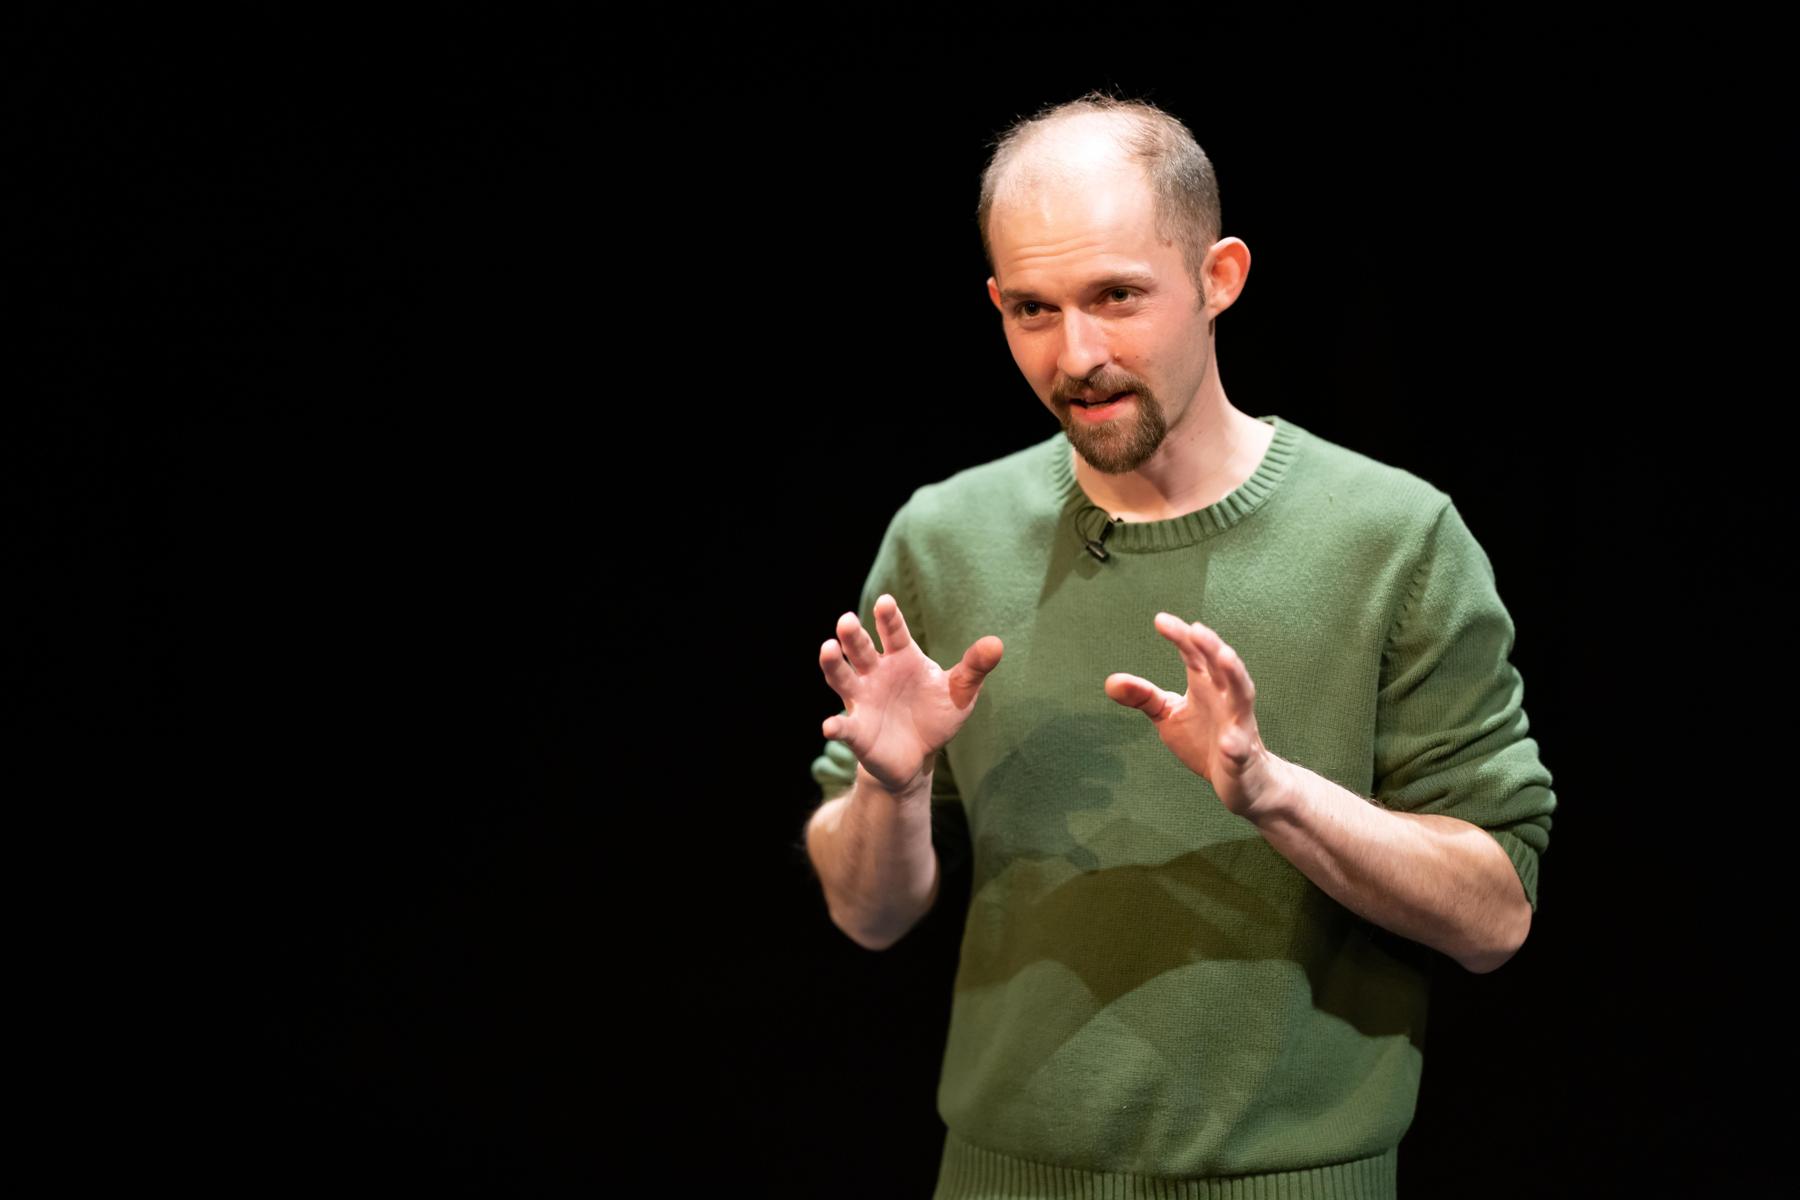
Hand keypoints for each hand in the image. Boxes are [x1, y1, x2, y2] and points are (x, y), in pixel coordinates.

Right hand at [819, 593, 1002, 796]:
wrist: (918, 756)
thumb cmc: (935, 715)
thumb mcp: (960, 692)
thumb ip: (974, 667)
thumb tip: (997, 643)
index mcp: (902, 658)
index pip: (894, 633)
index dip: (888, 618)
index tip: (885, 602)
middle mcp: (876, 673)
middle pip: (861, 650)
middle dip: (853, 636)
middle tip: (847, 620)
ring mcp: (863, 700)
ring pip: (842, 678)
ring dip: (833, 664)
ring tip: (827, 648)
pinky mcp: (857, 731)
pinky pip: (844, 727)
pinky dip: (836, 727)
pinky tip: (829, 727)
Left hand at [1103, 612, 1284, 821]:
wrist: (1239, 780)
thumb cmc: (1205, 740)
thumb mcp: (1168, 715)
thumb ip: (1144, 697)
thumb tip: (1110, 681)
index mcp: (1206, 684)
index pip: (1195, 654)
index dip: (1181, 637)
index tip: (1160, 620)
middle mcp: (1226, 698)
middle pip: (1222, 666)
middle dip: (1211, 646)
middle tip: (1196, 629)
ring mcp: (1238, 726)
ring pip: (1242, 696)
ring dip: (1236, 676)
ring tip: (1225, 657)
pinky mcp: (1241, 757)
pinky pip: (1239, 750)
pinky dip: (1235, 745)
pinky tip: (1227, 742)